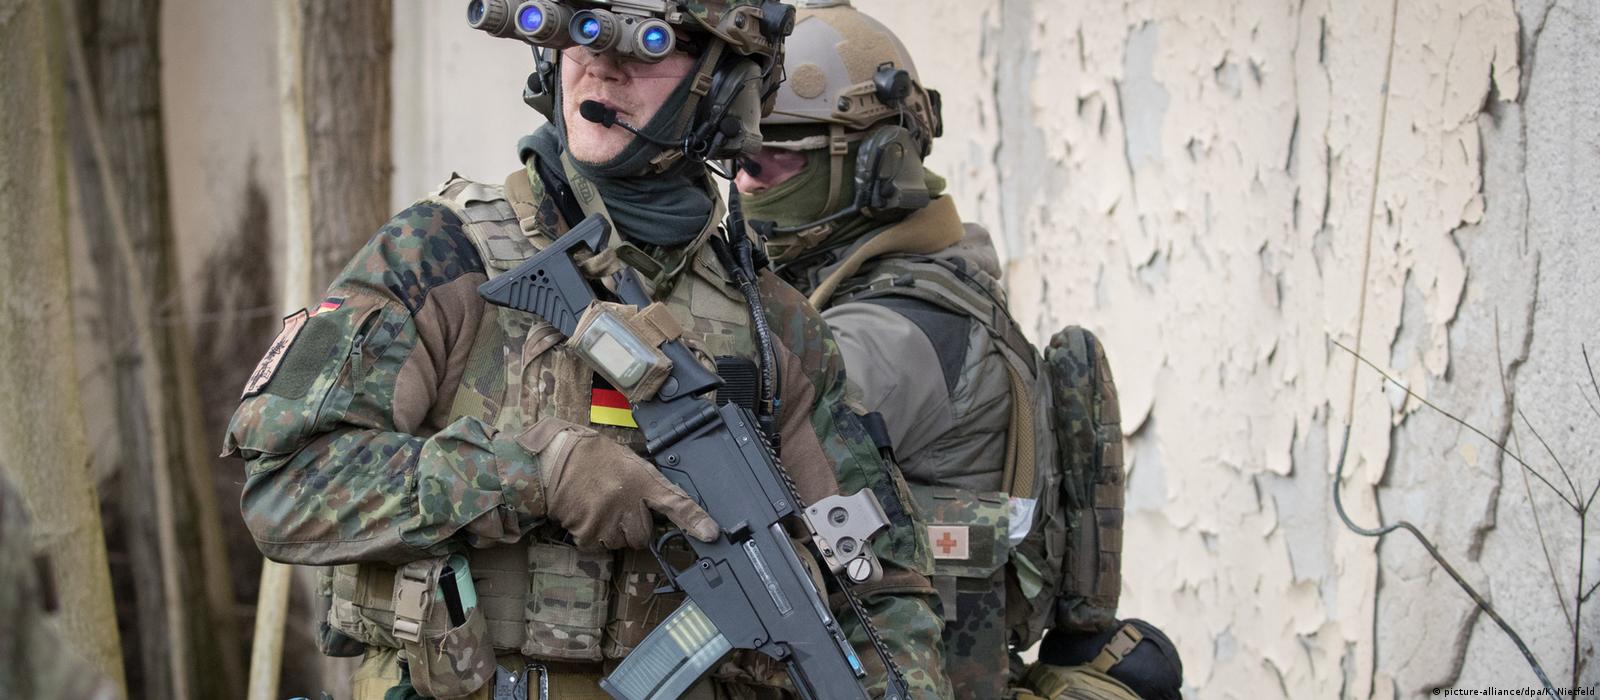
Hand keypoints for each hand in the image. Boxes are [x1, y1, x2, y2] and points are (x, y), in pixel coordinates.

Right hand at [520, 419, 717, 549]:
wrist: (554, 460)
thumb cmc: (591, 457)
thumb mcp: (627, 461)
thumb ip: (646, 484)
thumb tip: (661, 505)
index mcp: (642, 480)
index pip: (675, 502)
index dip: (695, 520)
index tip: (711, 533)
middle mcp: (628, 501)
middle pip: (643, 536)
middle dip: (633, 528)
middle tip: (618, 508)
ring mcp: (608, 519)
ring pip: (621, 543)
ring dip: (612, 533)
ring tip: (598, 507)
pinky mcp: (588, 532)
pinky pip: (598, 546)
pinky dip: (592, 537)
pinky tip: (585, 514)